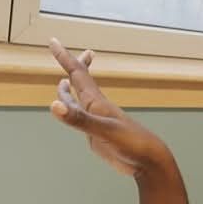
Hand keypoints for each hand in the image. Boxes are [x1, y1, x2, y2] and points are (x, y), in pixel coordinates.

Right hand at [49, 38, 169, 176]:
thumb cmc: (132, 144)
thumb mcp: (104, 131)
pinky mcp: (98, 135)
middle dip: (72, 65)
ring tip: (64, 81)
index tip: (53, 41)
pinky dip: (74, 110)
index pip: (77, 74)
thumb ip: (80, 119)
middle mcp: (96, 108)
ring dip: (72, 88)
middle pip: (81, 82)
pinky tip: (73, 112)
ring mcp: (97, 121)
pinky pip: (82, 117)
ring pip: (80, 100)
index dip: (65, 57)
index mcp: (97, 103)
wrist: (149, 162)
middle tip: (62, 51)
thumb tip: (55, 106)